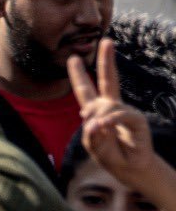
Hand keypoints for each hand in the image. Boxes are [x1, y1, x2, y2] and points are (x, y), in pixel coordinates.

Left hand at [69, 40, 158, 189]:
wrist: (129, 168)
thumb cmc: (109, 154)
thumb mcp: (91, 144)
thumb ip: (89, 132)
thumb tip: (96, 120)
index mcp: (95, 110)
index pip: (86, 90)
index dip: (79, 75)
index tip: (74, 58)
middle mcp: (110, 107)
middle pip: (107, 80)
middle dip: (106, 60)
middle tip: (106, 41)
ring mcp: (124, 112)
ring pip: (107, 105)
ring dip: (99, 119)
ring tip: (99, 131)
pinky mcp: (136, 120)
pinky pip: (121, 115)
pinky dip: (111, 120)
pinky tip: (104, 125)